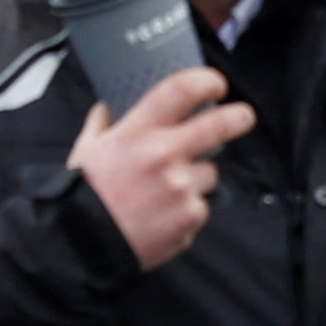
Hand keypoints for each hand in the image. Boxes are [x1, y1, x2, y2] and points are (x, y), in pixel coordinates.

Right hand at [69, 66, 248, 269]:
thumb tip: (111, 104)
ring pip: (209, 173)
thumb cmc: (83, 194)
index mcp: (137, 132)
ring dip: (196, 178)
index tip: (216, 84)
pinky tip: (162, 216)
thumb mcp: (86, 148)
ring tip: (165, 192)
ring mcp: (181, 187)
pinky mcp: (190, 216)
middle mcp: (163, 155)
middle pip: (219, 125)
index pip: (181, 90)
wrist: (82, 244)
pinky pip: (200, 205)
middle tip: (243, 117)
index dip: (206, 81)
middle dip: (239, 117)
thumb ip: (103, 122)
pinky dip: (187, 210)